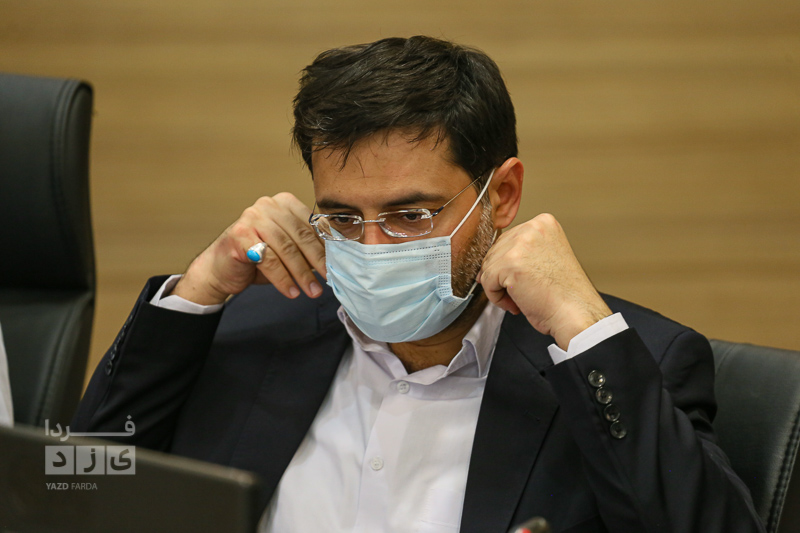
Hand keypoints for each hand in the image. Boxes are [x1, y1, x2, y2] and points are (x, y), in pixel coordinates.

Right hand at [173, 193, 326, 305]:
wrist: (220, 269)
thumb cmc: (258, 259)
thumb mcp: (288, 249)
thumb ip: (308, 246)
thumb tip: (338, 259)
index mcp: (285, 202)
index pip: (313, 224)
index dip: (328, 246)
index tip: (340, 265)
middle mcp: (269, 205)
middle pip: (301, 235)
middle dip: (318, 261)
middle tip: (330, 280)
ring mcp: (252, 217)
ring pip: (286, 248)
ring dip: (302, 273)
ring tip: (312, 291)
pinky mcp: (240, 234)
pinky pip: (269, 259)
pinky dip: (282, 278)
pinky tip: (292, 292)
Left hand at [477, 213, 611, 349]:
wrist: (575, 313)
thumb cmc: (563, 294)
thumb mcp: (544, 259)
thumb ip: (520, 253)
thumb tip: (487, 264)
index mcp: (543, 223)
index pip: (507, 240)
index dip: (509, 265)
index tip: (524, 280)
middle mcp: (532, 228)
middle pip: (495, 252)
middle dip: (503, 277)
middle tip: (524, 292)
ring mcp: (520, 243)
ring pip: (488, 267)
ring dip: (500, 288)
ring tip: (523, 298)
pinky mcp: (509, 262)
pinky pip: (487, 281)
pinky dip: (497, 298)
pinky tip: (517, 303)